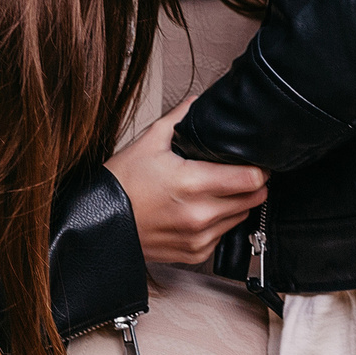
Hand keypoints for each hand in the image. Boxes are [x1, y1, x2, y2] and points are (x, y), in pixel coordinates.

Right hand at [104, 99, 267, 264]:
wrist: (97, 225)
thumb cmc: (121, 185)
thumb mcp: (149, 142)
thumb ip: (180, 119)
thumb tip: (199, 102)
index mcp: (192, 183)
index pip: (251, 179)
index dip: (258, 167)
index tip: (254, 161)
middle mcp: (200, 215)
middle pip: (253, 198)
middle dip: (252, 184)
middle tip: (238, 172)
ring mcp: (198, 237)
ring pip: (241, 217)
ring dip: (237, 203)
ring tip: (215, 190)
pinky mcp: (194, 253)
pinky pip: (223, 235)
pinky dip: (219, 222)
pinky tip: (201, 210)